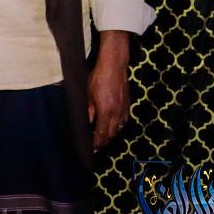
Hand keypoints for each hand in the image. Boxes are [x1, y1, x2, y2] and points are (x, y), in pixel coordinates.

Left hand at [88, 31, 129, 149]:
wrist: (114, 65)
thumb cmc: (98, 77)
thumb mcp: (87, 93)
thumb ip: (88, 110)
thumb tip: (86, 122)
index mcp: (106, 111)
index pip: (102, 133)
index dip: (97, 142)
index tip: (92, 148)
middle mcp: (117, 113)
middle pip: (111, 134)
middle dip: (104, 142)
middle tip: (96, 147)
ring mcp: (124, 108)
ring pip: (118, 128)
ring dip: (111, 135)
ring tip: (103, 139)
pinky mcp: (127, 104)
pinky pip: (123, 120)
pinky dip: (118, 127)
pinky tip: (114, 127)